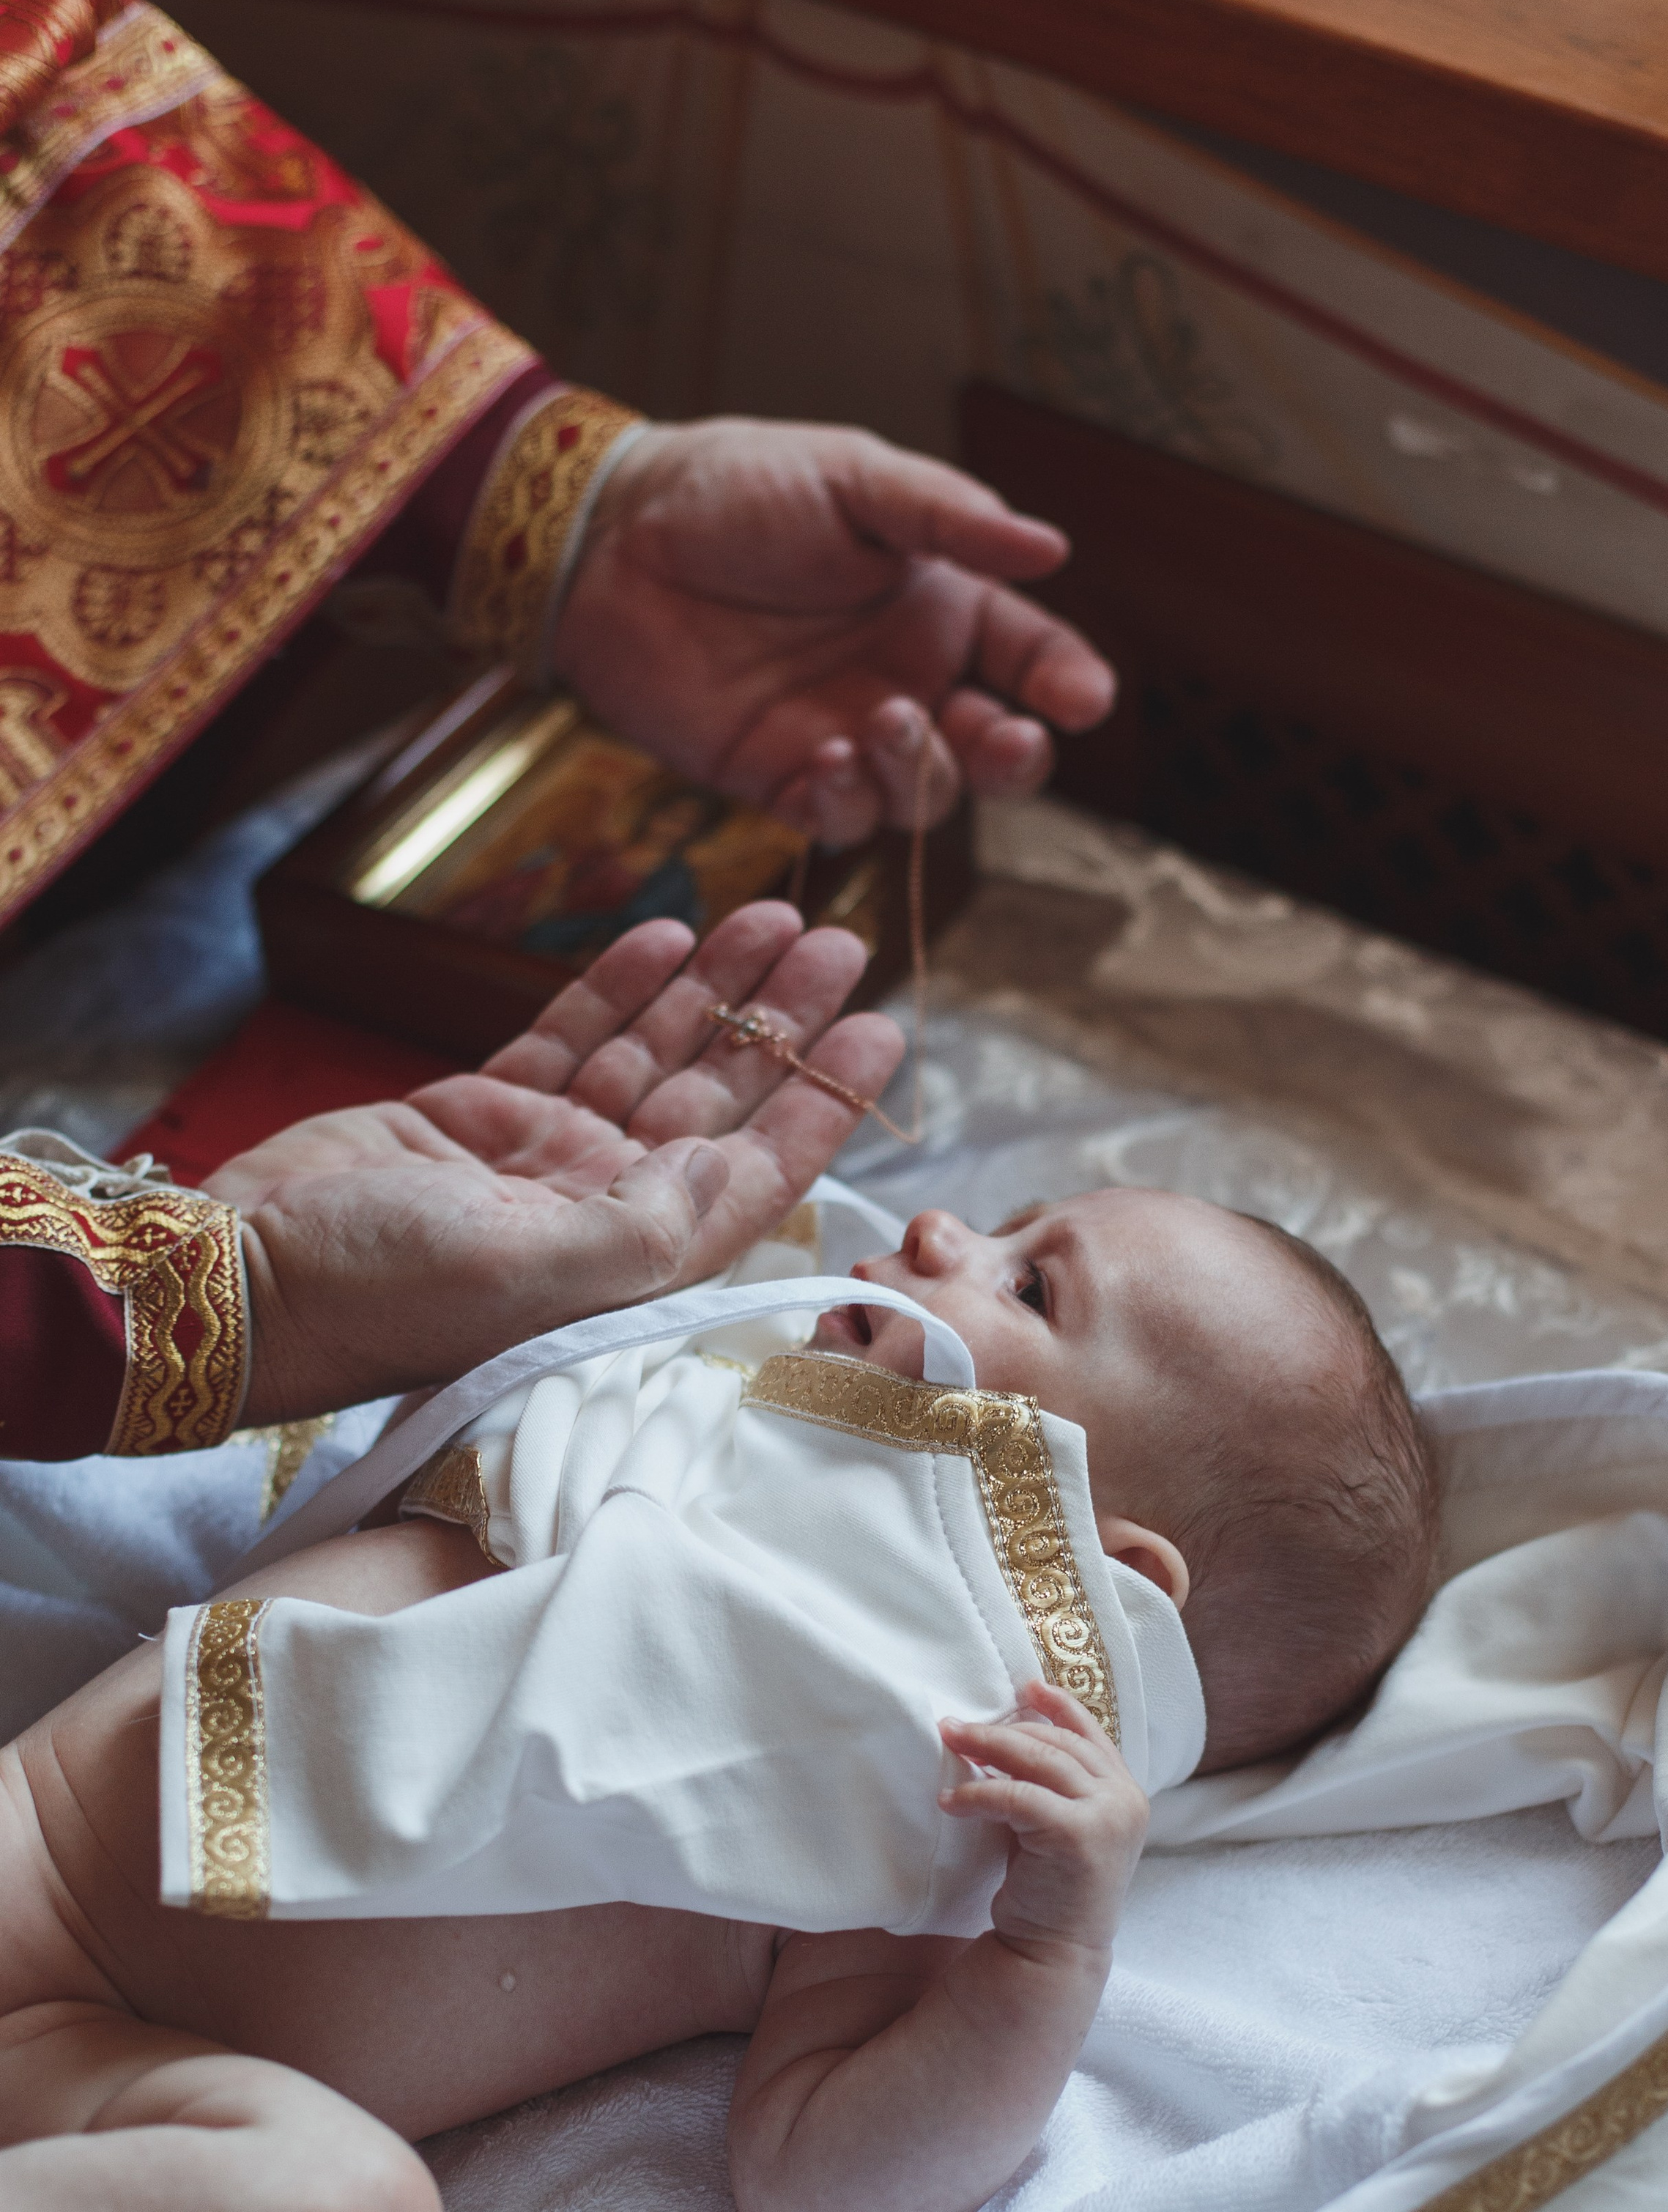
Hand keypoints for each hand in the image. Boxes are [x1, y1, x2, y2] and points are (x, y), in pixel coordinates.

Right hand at [209, 901, 901, 1423]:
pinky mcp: (475, 1117)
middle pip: (715, 1101)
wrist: (239, 1278)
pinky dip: (618, 990)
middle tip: (838, 943)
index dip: (823, 1103)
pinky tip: (671, 936)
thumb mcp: (524, 1273)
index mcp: (628, 1261)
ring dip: (712, 992)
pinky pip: (568, 1041)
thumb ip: (642, 1227)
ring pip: (649, 1059)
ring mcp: (538, 1160)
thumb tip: (731, 1165)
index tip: (883, 1030)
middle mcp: (598, 1209)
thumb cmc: (375, 1295)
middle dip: (779, 1021)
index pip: (754, 1175)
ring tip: (775, 916)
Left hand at [554, 418, 1116, 848]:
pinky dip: (846, 805)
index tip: (1082, 702)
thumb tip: (1053, 547)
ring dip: (921, 775)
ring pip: (924, 797)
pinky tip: (823, 760)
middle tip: (1005, 740)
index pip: (1031, 659)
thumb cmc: (735, 489)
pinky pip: (840, 821)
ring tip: (880, 722)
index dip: (1066, 686)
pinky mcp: (781, 780)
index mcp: (942, 606)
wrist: (614, 538)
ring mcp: (848, 736)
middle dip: (1014, 757)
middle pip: (995, 749)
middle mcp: (908, 679)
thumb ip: (951, 517)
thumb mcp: (854, 479)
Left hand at [938, 1679, 1148, 1966]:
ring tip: (949, 1742)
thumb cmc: (1047, 1890)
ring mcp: (1108, 1816)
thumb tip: (1003, 1735)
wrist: (1053, 1955)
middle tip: (955, 1725)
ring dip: (987, 1746)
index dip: (1058, 1705)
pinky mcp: (1079, 1836)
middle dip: (1003, 1728)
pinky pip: (1018, 1797)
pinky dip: (979, 1792)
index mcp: (1125, 1792)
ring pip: (1039, 1759)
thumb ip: (1051, 1785)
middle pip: (1057, 1742)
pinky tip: (951, 1801)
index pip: (1092, 1733)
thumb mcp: (1056, 1825)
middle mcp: (1126, 1799)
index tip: (1024, 1686)